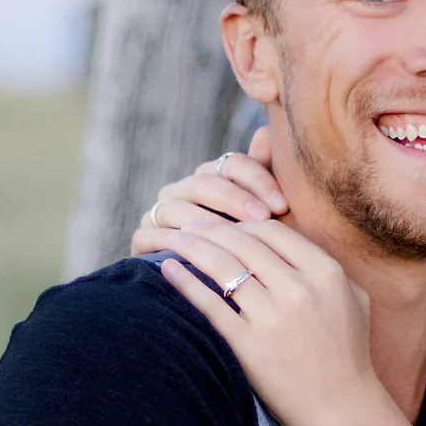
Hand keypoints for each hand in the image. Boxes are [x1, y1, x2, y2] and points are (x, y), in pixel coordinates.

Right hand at [131, 127, 289, 255]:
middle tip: (264, 218)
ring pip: (179, 208)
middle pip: (205, 182)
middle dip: (236, 200)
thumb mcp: (268, 218)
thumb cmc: (255, 254)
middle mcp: (183, 190)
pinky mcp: (142, 241)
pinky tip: (200, 256)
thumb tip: (266, 131)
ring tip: (237, 238)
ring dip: (209, 222)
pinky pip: (152, 236)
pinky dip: (174, 244)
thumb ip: (266, 176)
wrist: (227, 294)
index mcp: (215, 177)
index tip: (283, 205)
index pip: (233, 164)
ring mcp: (160, 213)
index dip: (258, 180)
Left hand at [159, 220, 391, 425]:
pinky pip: (209, 304)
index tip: (222, 226)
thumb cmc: (348, 355)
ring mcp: (272, 318)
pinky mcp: (249, 346)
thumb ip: (327, 267)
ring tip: (171, 241)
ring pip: (221, 266)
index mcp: (326, 273)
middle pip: (241, 243)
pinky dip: (184, 283)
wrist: (342, 411)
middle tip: (185, 225)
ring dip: (190, 247)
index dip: (241, 224)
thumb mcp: (354, 300)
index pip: (272, 232)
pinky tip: (168, 271)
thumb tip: (291, 244)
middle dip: (208, 229)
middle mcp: (299, 290)